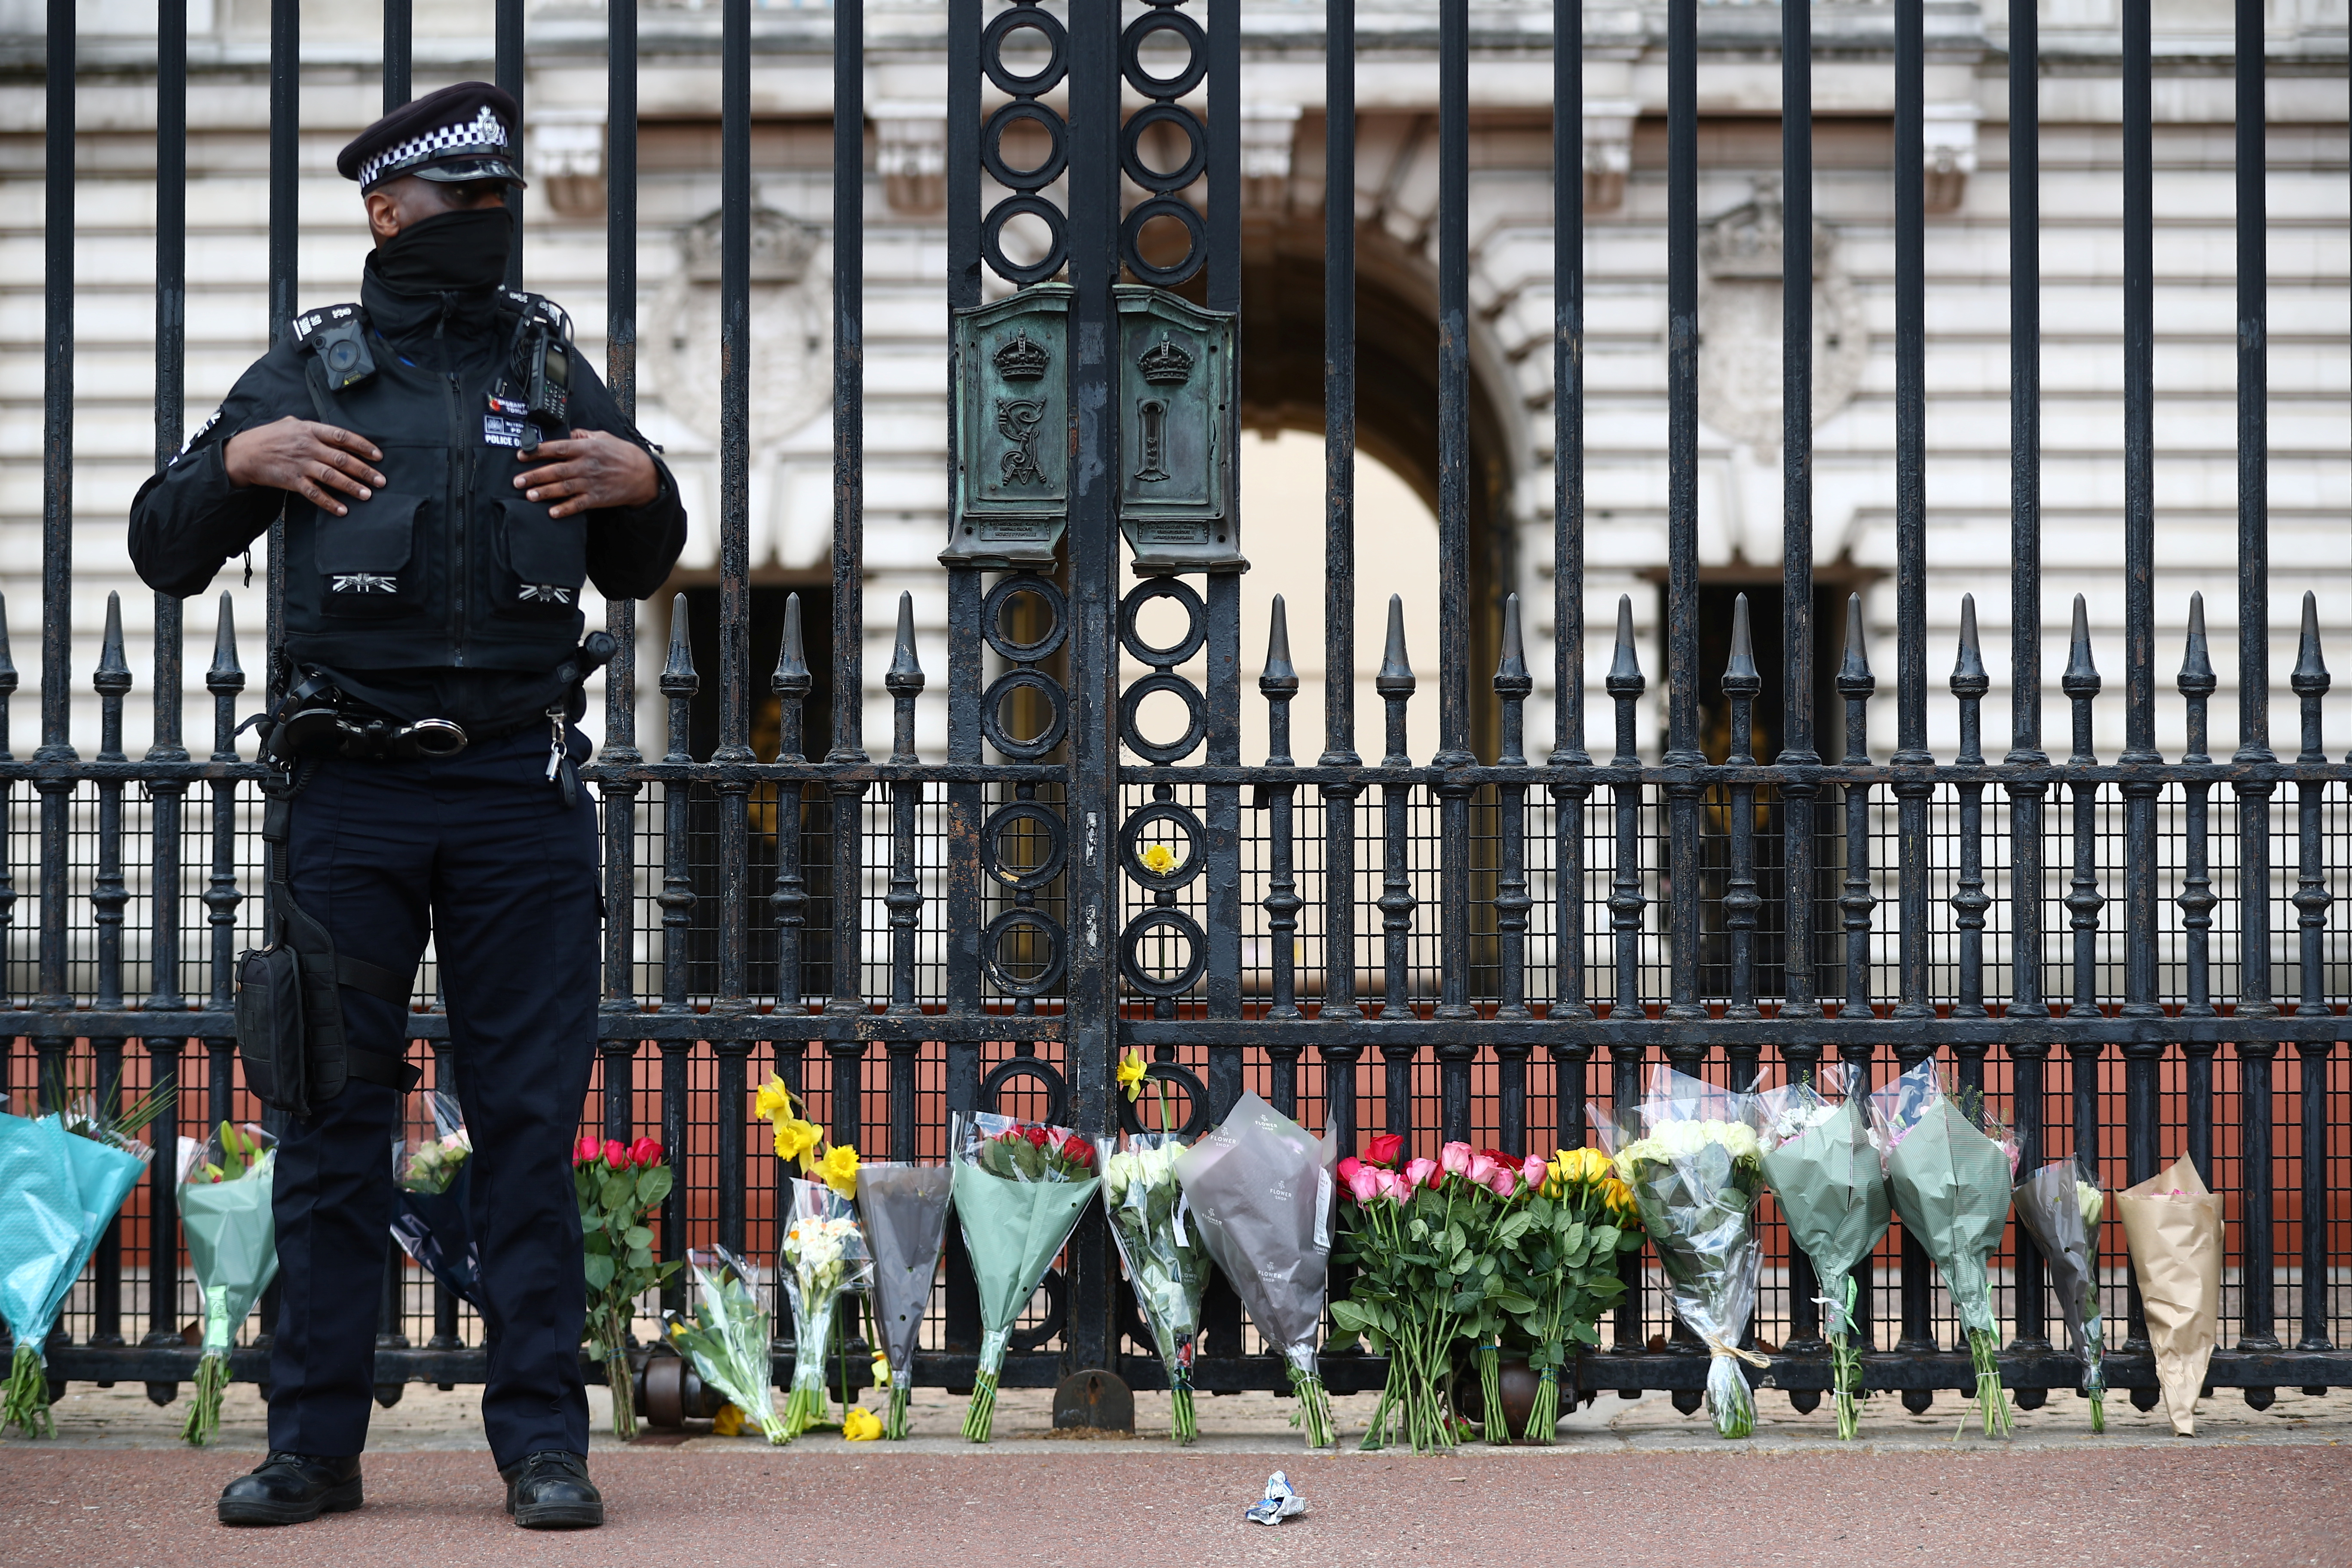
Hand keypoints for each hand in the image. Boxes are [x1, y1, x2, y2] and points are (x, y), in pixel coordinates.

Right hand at [222, 417, 385, 516]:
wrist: (244, 453)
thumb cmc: (268, 437)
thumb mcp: (290, 423)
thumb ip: (312, 428)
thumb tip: (332, 433)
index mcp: (310, 430)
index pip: (342, 436)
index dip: (363, 446)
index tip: (378, 456)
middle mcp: (308, 446)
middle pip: (342, 459)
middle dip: (364, 471)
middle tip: (381, 481)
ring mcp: (301, 464)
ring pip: (332, 477)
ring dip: (352, 487)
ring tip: (367, 495)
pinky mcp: (292, 481)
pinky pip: (314, 494)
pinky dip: (329, 503)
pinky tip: (342, 510)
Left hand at [514, 429, 658, 518]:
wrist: (644, 475)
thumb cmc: (623, 454)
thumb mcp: (603, 437)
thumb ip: (582, 434)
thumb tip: (566, 432)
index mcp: (586, 448)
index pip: (557, 448)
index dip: (538, 452)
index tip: (521, 455)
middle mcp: (586, 465)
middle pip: (556, 470)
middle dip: (535, 475)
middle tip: (518, 481)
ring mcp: (591, 483)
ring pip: (564, 488)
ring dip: (545, 492)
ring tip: (529, 495)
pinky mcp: (597, 498)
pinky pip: (578, 504)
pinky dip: (565, 509)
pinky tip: (553, 512)